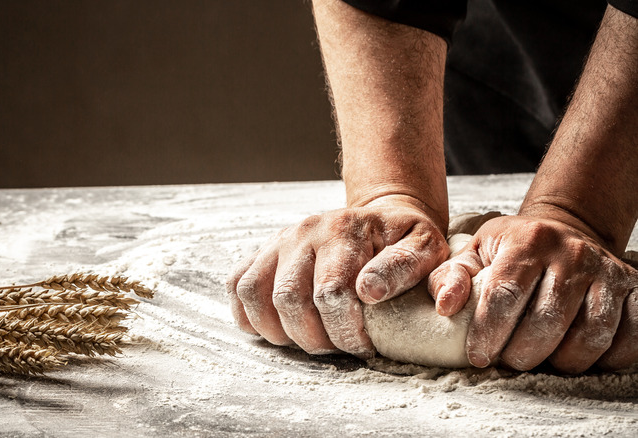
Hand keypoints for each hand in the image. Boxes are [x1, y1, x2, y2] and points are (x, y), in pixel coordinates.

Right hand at [226, 195, 448, 357]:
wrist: (382, 216)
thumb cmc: (404, 240)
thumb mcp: (426, 247)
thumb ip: (406, 267)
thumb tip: (369, 292)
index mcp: (344, 230)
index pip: (329, 293)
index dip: (344, 332)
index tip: (364, 346)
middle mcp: (305, 232)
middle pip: (288, 299)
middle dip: (313, 338)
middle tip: (338, 346)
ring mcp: (280, 241)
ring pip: (255, 294)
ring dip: (279, 330)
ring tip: (310, 338)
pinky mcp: (264, 252)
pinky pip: (237, 285)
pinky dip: (249, 314)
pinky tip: (278, 327)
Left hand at [429, 215, 637, 372]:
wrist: (564, 230)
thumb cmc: (512, 250)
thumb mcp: (474, 253)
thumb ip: (451, 277)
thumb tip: (443, 307)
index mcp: (527, 241)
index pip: (505, 295)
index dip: (489, 332)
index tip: (479, 357)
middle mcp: (571, 253)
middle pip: (547, 320)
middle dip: (523, 353)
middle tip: (510, 360)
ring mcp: (607, 271)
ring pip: (590, 335)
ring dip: (563, 360)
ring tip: (542, 359)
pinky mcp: (635, 288)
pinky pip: (630, 336)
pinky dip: (606, 358)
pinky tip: (578, 354)